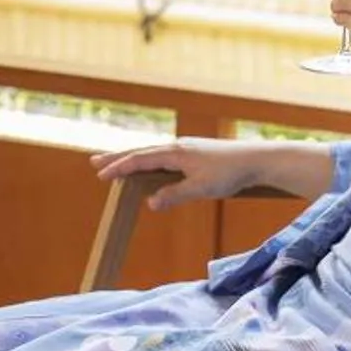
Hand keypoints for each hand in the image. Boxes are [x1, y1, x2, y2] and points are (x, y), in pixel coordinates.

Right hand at [88, 136, 258, 210]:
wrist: (256, 160)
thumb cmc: (230, 174)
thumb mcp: (201, 188)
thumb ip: (174, 194)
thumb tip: (150, 203)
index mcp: (174, 153)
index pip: (140, 160)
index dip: (119, 168)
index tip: (101, 176)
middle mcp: (176, 147)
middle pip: (140, 152)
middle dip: (117, 158)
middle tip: (94, 162)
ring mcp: (185, 149)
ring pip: (151, 153)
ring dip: (132, 159)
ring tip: (117, 163)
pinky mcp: (194, 153)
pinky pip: (162, 156)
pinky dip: (148, 161)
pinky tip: (150, 166)